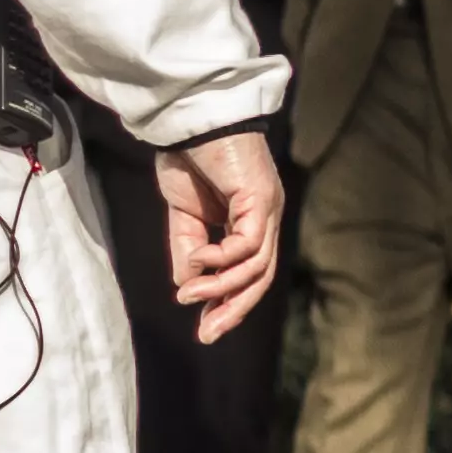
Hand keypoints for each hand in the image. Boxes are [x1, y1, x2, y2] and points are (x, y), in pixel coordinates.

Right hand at [159, 131, 285, 340]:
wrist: (191, 119)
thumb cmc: (189, 158)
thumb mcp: (183, 214)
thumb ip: (188, 249)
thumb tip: (187, 285)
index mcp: (251, 222)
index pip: (251, 274)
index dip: (230, 303)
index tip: (205, 328)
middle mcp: (267, 218)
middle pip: (260, 278)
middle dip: (233, 309)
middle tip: (207, 334)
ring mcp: (268, 208)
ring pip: (257, 265)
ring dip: (222, 286)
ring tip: (189, 296)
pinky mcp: (261, 198)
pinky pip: (249, 242)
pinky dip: (223, 257)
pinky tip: (198, 260)